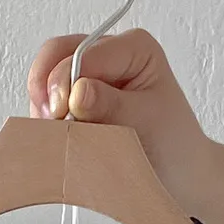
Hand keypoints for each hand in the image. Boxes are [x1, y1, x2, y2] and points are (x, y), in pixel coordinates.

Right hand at [27, 30, 223, 223]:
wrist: (180, 175)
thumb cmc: (173, 144)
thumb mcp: (145, 121)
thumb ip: (110, 105)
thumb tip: (76, 93)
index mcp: (133, 48)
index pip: (84, 53)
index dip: (65, 80)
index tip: (60, 113)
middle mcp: (110, 55)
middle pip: (57, 55)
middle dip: (47, 88)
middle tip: (50, 121)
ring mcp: (91, 77)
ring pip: (47, 78)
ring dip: (44, 106)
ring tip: (57, 132)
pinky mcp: (78, 100)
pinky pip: (49, 101)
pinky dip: (47, 119)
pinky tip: (59, 136)